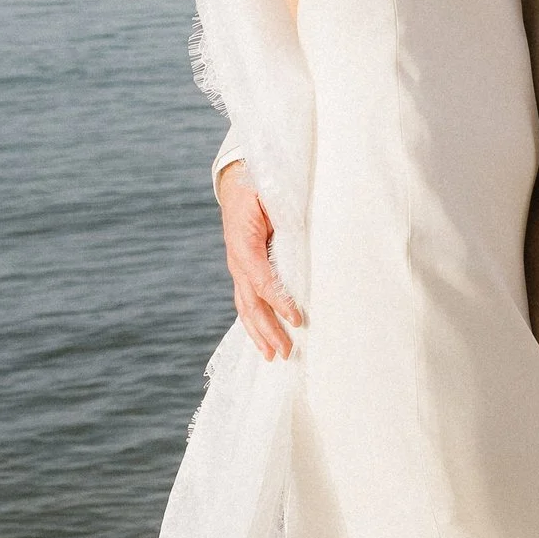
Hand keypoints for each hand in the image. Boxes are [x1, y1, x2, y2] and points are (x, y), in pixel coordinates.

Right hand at [218, 160, 301, 359]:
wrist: (238, 181)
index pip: (261, 279)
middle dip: (268, 330)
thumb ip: (282, 211)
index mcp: (243, 243)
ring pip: (246, 307)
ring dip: (259, 333)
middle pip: (250, 303)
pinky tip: (265, 339)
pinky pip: (248, 301)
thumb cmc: (260, 184)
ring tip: (273, 356)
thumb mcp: (271, 193)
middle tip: (287, 352)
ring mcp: (238, 267)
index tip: (298, 320)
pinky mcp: (244, 270)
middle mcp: (237, 260)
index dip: (279, 301)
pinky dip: (256, 323)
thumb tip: (301, 229)